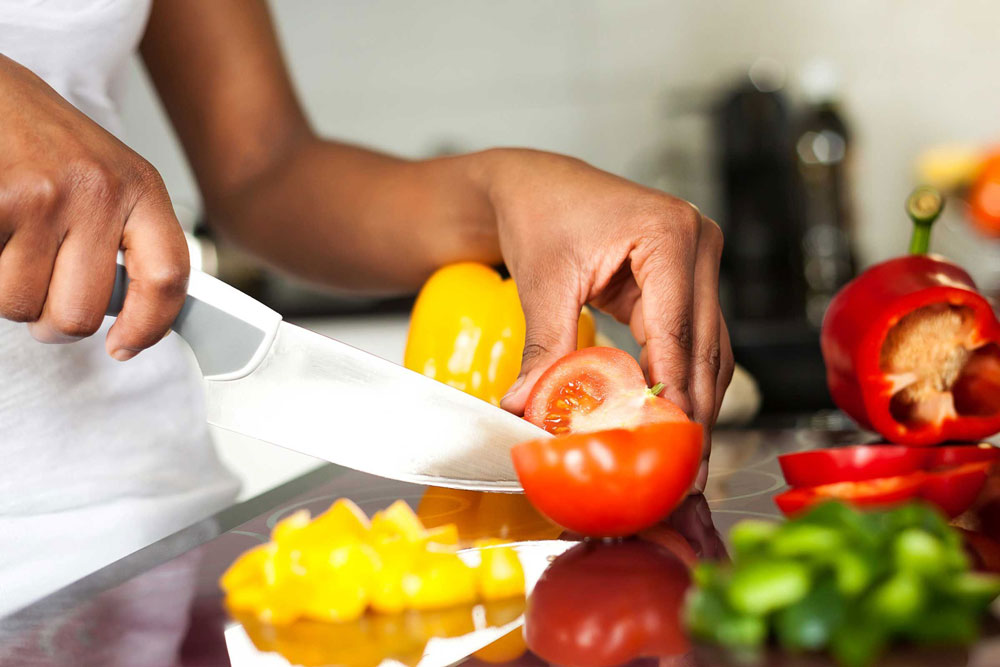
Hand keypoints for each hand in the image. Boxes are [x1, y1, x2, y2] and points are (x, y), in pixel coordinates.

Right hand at [0, 55, 188, 359]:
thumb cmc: (41, 138)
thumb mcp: (106, 176)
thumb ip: (123, 237)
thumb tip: (134, 314)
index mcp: (140, 187)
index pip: (168, 276)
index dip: (150, 326)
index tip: (124, 346)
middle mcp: (99, 191)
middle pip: (80, 314)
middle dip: (49, 318)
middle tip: (37, 287)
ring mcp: (44, 196)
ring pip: (20, 305)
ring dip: (6, 290)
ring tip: (9, 244)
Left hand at [487, 149, 733, 480]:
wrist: (536, 186)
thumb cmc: (540, 213)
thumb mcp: (543, 282)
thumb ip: (545, 347)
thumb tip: (528, 407)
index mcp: (669, 234)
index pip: (677, 332)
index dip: (675, 395)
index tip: (669, 446)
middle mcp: (698, 245)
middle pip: (705, 347)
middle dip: (694, 414)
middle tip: (687, 473)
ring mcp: (698, 263)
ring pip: (709, 350)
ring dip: (696, 404)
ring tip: (686, 462)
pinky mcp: (685, 282)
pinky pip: (692, 341)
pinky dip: (683, 382)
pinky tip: (672, 423)